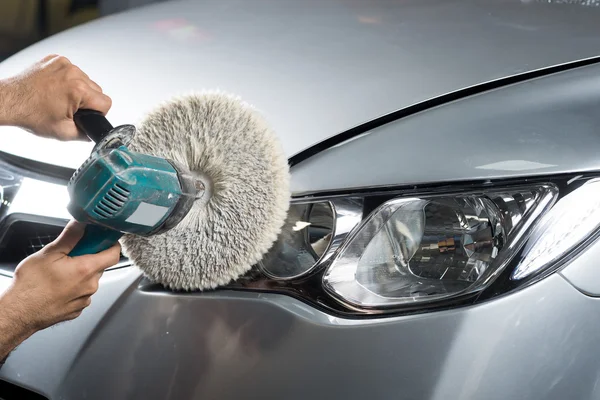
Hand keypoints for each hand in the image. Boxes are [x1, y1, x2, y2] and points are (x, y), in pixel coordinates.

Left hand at [0, 54, 111, 140]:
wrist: (9, 101)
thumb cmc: (30, 114)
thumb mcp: (63, 133)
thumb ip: (85, 134)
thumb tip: (94, 132)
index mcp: (78, 89)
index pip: (106, 102)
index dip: (98, 113)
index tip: (85, 115)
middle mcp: (73, 72)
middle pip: (97, 90)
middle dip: (87, 101)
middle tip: (69, 108)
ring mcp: (63, 64)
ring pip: (85, 80)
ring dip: (77, 90)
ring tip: (59, 98)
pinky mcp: (55, 59)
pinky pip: (72, 71)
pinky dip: (66, 80)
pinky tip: (55, 88)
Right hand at [0, 221, 119, 333]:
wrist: (18, 313)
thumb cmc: (31, 285)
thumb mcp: (49, 253)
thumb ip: (70, 237)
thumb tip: (81, 223)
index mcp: (86, 269)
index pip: (113, 254)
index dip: (111, 244)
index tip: (103, 240)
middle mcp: (90, 286)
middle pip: (100, 266)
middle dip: (89, 258)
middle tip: (72, 255)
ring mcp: (84, 300)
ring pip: (90, 281)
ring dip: (81, 274)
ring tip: (60, 273)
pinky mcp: (77, 309)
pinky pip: (82, 294)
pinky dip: (75, 288)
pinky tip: (58, 287)